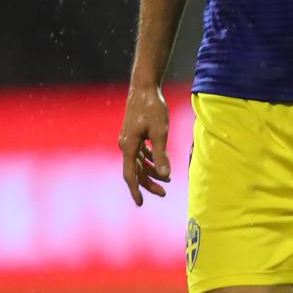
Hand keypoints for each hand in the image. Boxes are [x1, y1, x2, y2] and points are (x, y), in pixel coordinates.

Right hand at [119, 85, 171, 206]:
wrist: (144, 88)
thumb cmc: (153, 108)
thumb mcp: (160, 132)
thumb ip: (161, 155)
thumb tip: (165, 175)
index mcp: (129, 147)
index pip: (131, 175)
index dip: (136, 190)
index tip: (140, 204)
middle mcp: (125, 145)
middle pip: (135, 171)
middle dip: (148, 183)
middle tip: (163, 193)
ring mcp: (128, 140)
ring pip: (139, 163)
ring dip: (151, 172)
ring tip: (167, 179)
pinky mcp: (134, 135)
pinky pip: (140, 153)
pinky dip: (150, 160)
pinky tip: (160, 163)